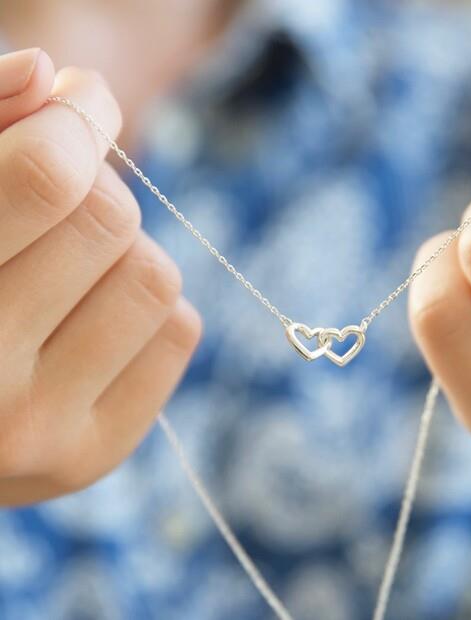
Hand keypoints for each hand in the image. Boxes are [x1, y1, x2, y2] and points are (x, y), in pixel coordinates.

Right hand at [0, 49, 200, 505]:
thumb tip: (49, 76)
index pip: (48, 179)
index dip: (79, 120)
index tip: (83, 102)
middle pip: (111, 222)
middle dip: (97, 189)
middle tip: (65, 198)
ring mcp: (44, 433)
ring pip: (156, 278)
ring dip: (127, 252)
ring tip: (75, 270)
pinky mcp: (96, 451)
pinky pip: (179, 331)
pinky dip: (151, 306)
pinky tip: (97, 319)